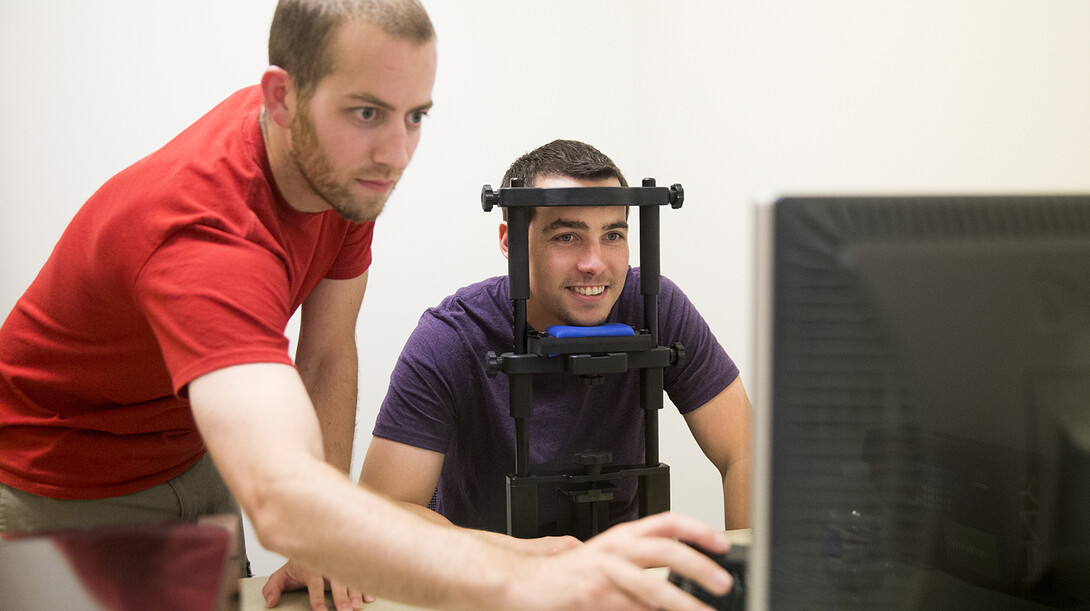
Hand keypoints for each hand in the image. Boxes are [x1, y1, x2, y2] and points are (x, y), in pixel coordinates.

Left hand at [262, 559, 372, 610]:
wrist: (309, 542)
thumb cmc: (298, 565)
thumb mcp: (281, 575)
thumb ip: (272, 589)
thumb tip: (271, 602)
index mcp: (309, 568)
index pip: (314, 584)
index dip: (318, 599)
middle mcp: (326, 565)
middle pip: (336, 581)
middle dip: (342, 598)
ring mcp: (338, 564)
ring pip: (349, 577)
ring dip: (356, 592)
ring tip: (358, 606)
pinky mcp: (347, 566)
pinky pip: (358, 573)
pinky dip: (365, 585)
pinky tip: (368, 595)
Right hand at [507, 512, 732, 610]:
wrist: (525, 583)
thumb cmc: (566, 576)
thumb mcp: (606, 560)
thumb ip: (637, 565)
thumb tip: (673, 578)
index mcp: (622, 536)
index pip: (666, 522)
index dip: (697, 530)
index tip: (722, 544)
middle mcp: (615, 549)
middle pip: (665, 550)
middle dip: (699, 565)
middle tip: (723, 582)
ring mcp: (604, 573)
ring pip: (653, 586)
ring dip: (682, 603)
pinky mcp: (594, 597)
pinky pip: (632, 608)